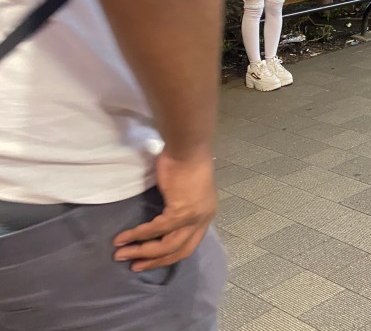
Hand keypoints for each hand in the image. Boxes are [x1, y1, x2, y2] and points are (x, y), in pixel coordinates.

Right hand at [113, 151, 216, 271]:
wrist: (188, 148)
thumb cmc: (185, 163)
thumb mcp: (184, 191)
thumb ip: (177, 208)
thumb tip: (161, 221)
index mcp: (205, 215)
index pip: (188, 245)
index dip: (168, 256)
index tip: (149, 261)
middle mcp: (203, 219)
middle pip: (179, 251)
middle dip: (155, 261)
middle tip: (134, 265)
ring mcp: (194, 217)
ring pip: (167, 246)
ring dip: (142, 252)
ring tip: (121, 254)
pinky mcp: (181, 211)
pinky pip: (156, 229)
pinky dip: (138, 235)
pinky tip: (123, 238)